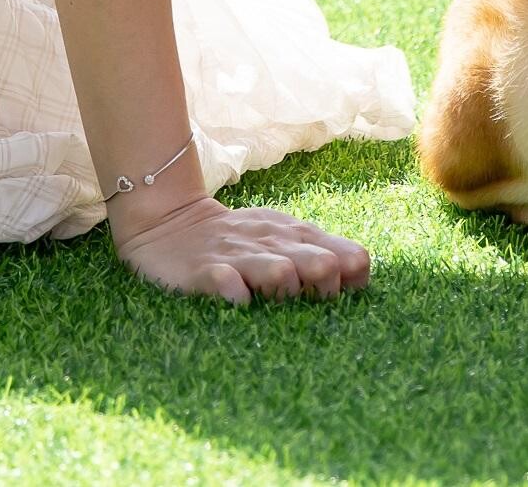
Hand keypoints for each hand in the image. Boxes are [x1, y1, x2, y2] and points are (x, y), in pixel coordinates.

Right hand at [110, 190, 371, 304]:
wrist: (168, 221)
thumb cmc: (237, 239)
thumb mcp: (281, 237)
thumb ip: (319, 251)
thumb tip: (359, 275)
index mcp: (297, 235)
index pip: (352, 258)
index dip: (354, 284)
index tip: (341, 298)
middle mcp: (274, 243)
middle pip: (323, 265)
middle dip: (328, 291)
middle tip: (312, 306)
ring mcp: (239, 255)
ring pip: (281, 272)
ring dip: (287, 292)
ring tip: (276, 303)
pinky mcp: (205, 270)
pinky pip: (228, 284)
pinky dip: (239, 297)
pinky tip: (239, 305)